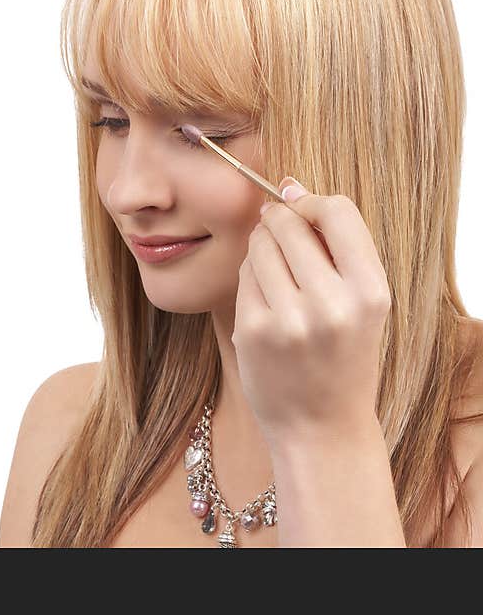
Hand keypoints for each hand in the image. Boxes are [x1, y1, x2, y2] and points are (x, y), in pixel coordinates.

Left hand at [232, 176, 390, 442]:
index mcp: (370, 291)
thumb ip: (336, 249)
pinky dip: (250, 278)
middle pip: (289, 224)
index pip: (337, 212)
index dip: (312, 201)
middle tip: (278, 233)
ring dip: (261, 248)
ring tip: (276, 274)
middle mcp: (331, 303)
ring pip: (259, 246)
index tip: (300, 206)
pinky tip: (265, 300)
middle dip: (279, 220)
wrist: (320, 427)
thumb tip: (291, 186)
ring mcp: (287, 318)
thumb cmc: (342, 358)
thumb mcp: (362, 305)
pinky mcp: (251, 330)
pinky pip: (243, 276)